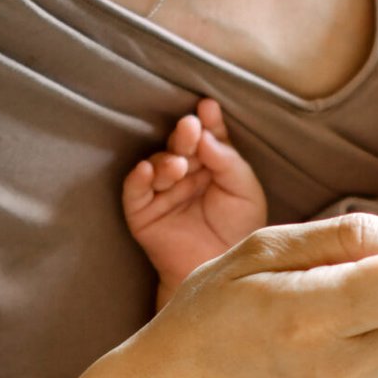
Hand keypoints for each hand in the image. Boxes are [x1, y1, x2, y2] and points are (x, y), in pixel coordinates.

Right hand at [123, 98, 266, 290]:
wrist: (223, 270)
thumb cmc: (239, 229)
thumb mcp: (243, 189)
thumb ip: (226, 159)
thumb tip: (205, 131)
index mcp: (210, 164)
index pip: (205, 137)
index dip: (206, 123)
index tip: (207, 107)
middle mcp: (184, 174)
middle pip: (179, 147)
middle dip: (184, 135)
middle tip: (190, 126)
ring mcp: (162, 192)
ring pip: (156, 166)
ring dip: (165, 160)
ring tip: (179, 165)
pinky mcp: (142, 213)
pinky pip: (134, 192)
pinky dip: (137, 179)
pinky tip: (146, 170)